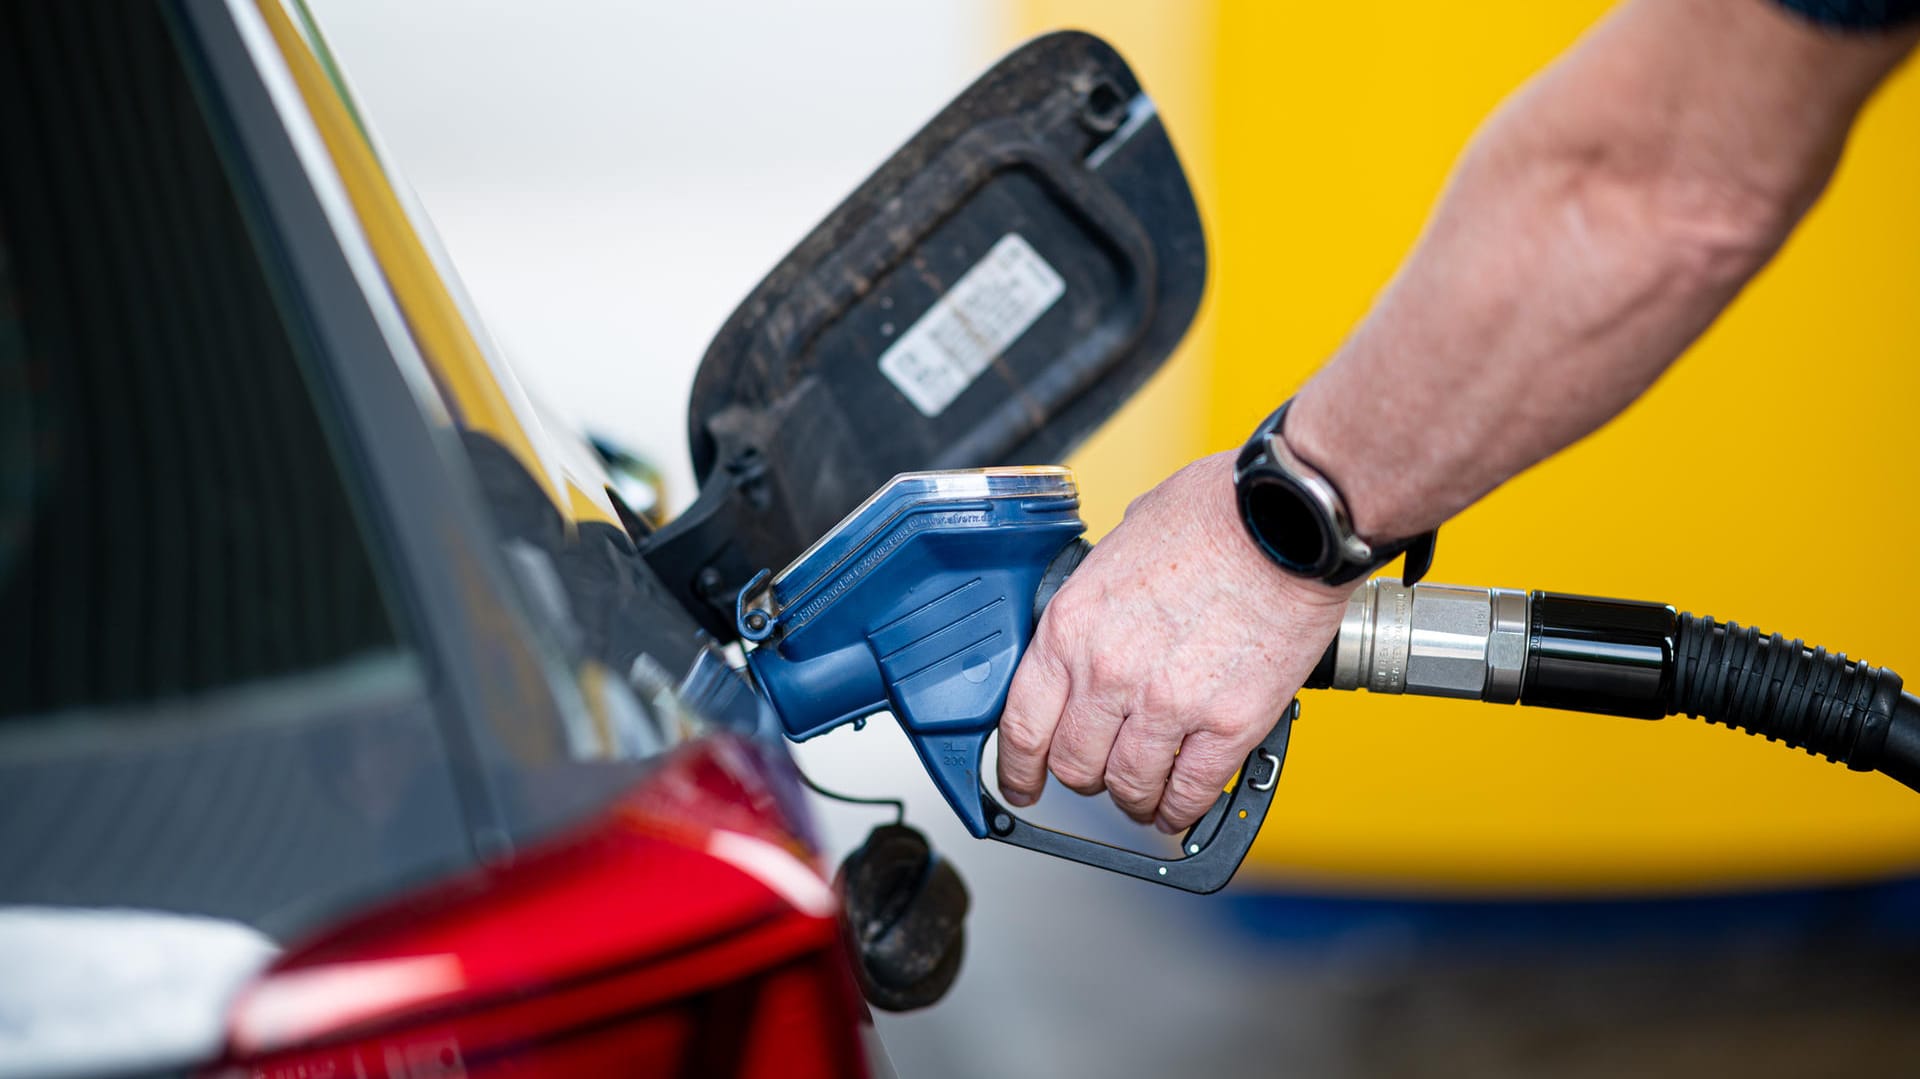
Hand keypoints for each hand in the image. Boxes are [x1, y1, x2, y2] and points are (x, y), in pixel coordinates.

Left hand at [995, 451, 1352, 831]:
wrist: (1288, 520)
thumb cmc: (1215, 514)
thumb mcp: (1120, 544)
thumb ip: (1099, 600)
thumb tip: (1098, 622)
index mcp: (1073, 626)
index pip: (1022, 724)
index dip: (1017, 767)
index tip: (1022, 781)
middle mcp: (1110, 672)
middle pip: (1073, 764)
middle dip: (1080, 776)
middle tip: (1095, 773)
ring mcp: (1168, 703)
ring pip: (1128, 787)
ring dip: (1132, 799)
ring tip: (1142, 795)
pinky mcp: (1228, 724)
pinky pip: (1190, 792)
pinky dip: (1180, 809)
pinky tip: (1179, 806)